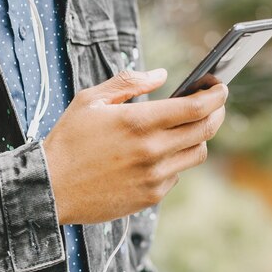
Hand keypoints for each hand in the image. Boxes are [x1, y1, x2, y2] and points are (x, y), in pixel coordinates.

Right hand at [41, 68, 227, 224]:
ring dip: (198, 136)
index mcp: (138, 122)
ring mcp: (154, 176)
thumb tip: (161, 75)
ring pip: (197, 153)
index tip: (220, 86)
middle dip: (216, 112)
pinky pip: (177, 174)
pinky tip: (158, 151)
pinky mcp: (150, 196)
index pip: (196, 108)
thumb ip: (128, 82)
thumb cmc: (68, 139)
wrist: (51, 188)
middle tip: (214, 102)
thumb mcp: (91, 100)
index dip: (215, 95)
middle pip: (205, 130)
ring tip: (186, 126)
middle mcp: (152, 150)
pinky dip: (175, 159)